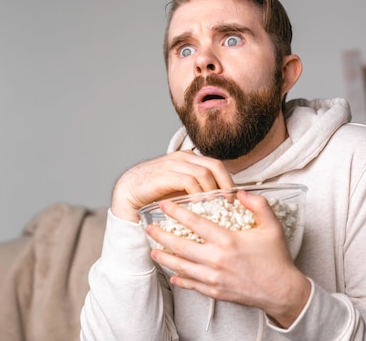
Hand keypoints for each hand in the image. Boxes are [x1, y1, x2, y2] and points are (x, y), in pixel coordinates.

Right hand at [111, 150, 233, 221]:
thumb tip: (222, 203)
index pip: (217, 166)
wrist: (129, 193)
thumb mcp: (182, 190)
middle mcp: (184, 158)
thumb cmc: (157, 194)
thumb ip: (199, 190)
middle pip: (215, 166)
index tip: (235, 200)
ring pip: (204, 173)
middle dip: (226, 185)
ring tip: (218, 208)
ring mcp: (174, 164)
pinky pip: (190, 181)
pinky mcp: (166, 174)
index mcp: (190, 159)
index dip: (229, 182)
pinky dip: (199, 194)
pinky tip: (201, 207)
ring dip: (213, 191)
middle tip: (231, 204)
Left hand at [146, 190, 311, 327]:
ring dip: (165, 258)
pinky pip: (192, 285)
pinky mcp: (216, 292)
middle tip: (149, 228)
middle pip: (181, 246)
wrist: (282, 291)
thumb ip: (257, 204)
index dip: (177, 212)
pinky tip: (172, 274)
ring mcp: (214, 278)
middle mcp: (217, 260)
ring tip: (153, 251)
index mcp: (228, 241)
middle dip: (162, 236)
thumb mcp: (272, 226)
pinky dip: (179, 279)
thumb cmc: (276, 259)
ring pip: (182, 267)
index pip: (195, 223)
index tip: (165, 205)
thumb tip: (240, 191)